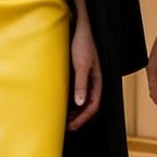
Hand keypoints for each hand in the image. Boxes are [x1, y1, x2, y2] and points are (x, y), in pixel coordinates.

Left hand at [67, 17, 101, 131]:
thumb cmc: (82, 44)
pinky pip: (74, 93)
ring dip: (73, 111)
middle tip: (65, 128)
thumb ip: (81, 84)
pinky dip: (68, 101)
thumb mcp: (81, 65)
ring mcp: (84, 79)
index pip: (93, 106)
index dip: (83, 118)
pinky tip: (59, 104)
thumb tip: (79, 103)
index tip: (71, 126)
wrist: (78, 28)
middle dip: (78, 118)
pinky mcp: (76, 75)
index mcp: (98, 81)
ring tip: (61, 119)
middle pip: (88, 106)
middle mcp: (92, 83)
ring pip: (81, 101)